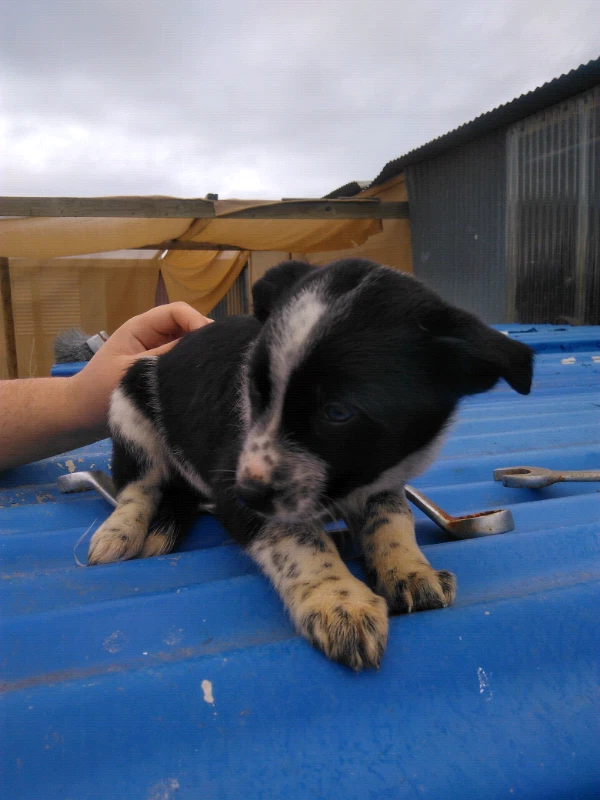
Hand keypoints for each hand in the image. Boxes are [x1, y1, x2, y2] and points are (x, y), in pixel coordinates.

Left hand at [72, 303, 211, 434]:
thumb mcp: (132, 372)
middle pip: (187, 326)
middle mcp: (153, 336)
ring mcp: (158, 354)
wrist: (81, 419)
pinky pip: (184, 364)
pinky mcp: (162, 372)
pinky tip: (204, 383)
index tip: (212, 345)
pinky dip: (194, 371)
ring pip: (189, 346)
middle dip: (204, 340)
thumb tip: (202, 345)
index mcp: (141, 327)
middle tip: (222, 361)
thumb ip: (166, 356)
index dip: (197, 322)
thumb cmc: (99, 392)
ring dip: (200, 357)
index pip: (178, 312)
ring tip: (215, 373)